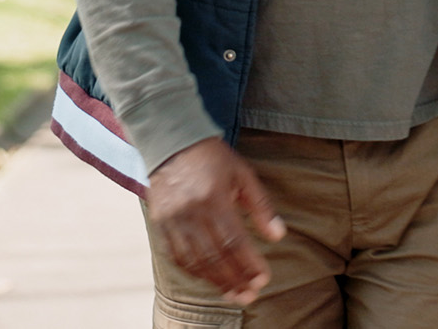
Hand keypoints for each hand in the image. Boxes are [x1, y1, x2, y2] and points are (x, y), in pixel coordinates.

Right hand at [147, 138, 286, 304]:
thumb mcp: (243, 175)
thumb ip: (261, 206)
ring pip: (195, 261)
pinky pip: (177, 256)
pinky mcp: (160, 224)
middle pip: (215, 256)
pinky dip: (194, 271)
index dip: (249, 263)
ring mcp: (172, 220)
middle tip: (250, 294)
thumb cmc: (213, 159)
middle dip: (235, 280)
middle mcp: (191, 212)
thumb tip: (278, 235)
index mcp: (214, 198)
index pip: (234, 241)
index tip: (263, 278)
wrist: (171, 143)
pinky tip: (210, 279)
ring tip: (234, 293)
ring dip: (216, 281)